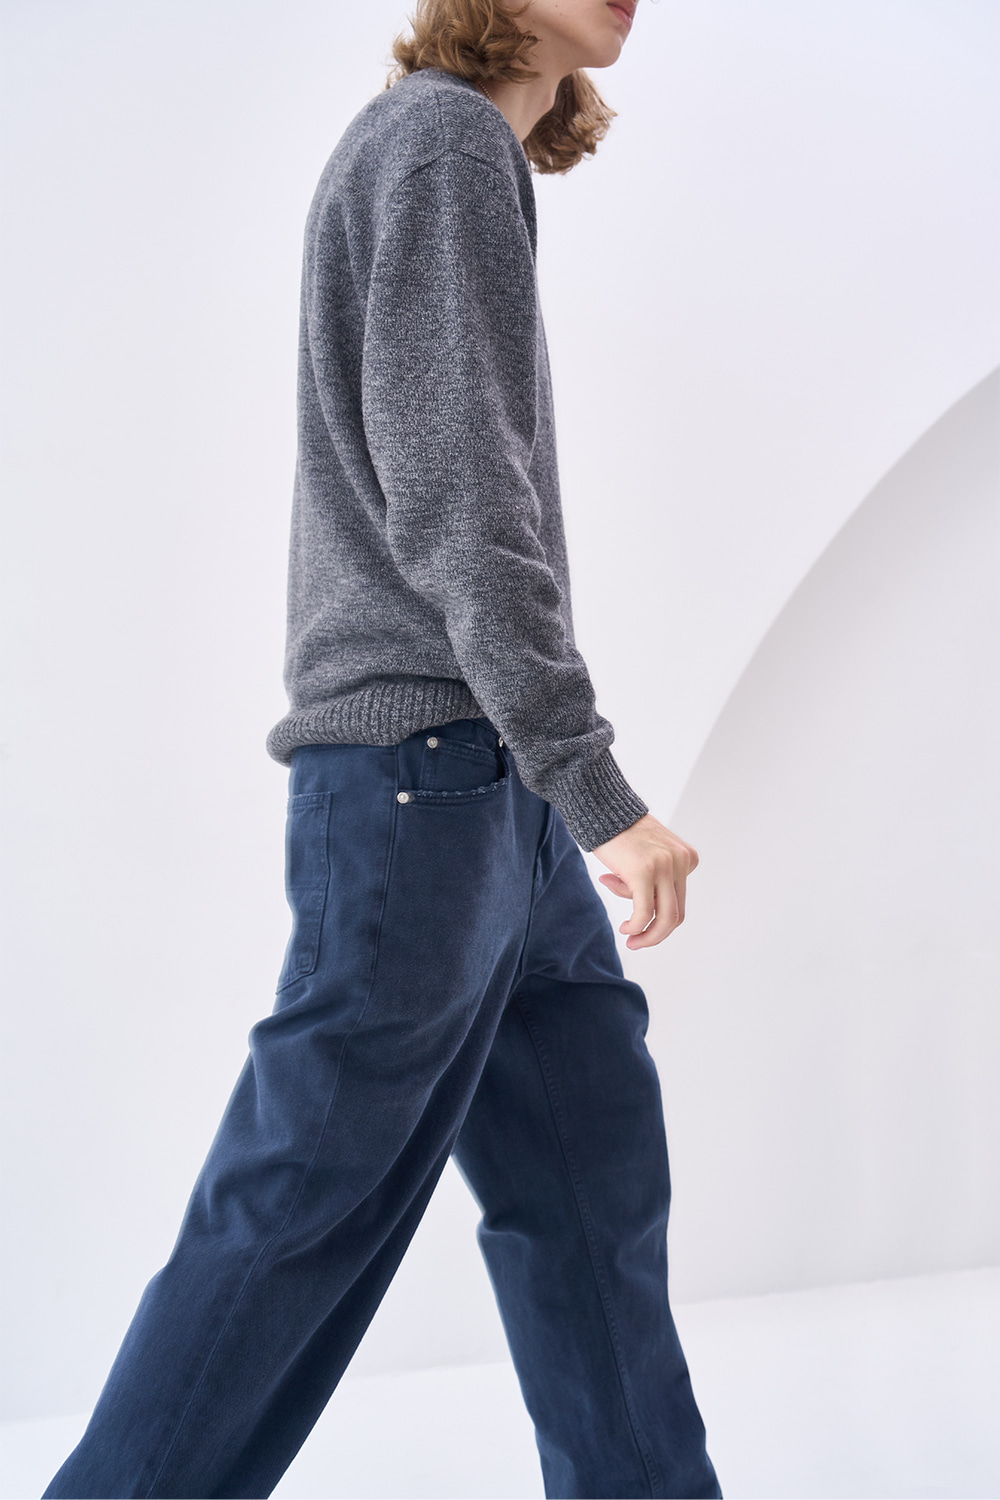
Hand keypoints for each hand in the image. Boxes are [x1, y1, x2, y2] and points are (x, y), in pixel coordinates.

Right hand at [591, 813, 698, 949]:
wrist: (603, 808)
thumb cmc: (620, 833)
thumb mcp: (647, 857)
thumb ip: (652, 881)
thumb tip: (643, 916)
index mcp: (687, 858)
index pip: (678, 900)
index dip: (657, 913)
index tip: (635, 915)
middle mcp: (681, 861)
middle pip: (677, 913)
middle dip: (657, 934)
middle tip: (637, 943)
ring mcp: (664, 866)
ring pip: (665, 917)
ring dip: (647, 935)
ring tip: (629, 938)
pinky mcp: (644, 871)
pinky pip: (644, 912)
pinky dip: (635, 926)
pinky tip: (625, 928)